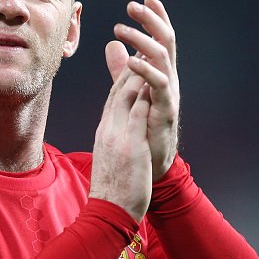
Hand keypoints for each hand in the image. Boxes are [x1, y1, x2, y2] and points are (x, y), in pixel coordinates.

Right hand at [89, 66, 152, 221]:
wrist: (108, 212)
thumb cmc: (113, 191)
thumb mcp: (112, 161)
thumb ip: (116, 142)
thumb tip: (118, 136)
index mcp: (105, 133)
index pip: (113, 99)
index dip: (123, 78)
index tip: (134, 62)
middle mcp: (109, 129)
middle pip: (118, 91)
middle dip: (130, 67)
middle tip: (142, 46)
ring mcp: (118, 135)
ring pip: (126, 95)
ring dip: (138, 72)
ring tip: (149, 52)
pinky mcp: (130, 144)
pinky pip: (138, 111)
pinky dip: (144, 92)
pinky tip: (153, 77)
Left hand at [106, 0, 179, 180]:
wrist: (150, 161)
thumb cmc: (142, 126)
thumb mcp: (129, 90)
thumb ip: (122, 68)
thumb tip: (112, 43)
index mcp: (160, 73)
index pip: (161, 39)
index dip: (156, 18)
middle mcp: (169, 79)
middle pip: (166, 42)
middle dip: (152, 20)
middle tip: (133, 5)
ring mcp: (169, 94)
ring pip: (163, 58)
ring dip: (143, 40)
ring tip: (122, 28)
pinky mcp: (165, 110)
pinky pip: (159, 85)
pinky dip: (146, 70)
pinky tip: (132, 61)